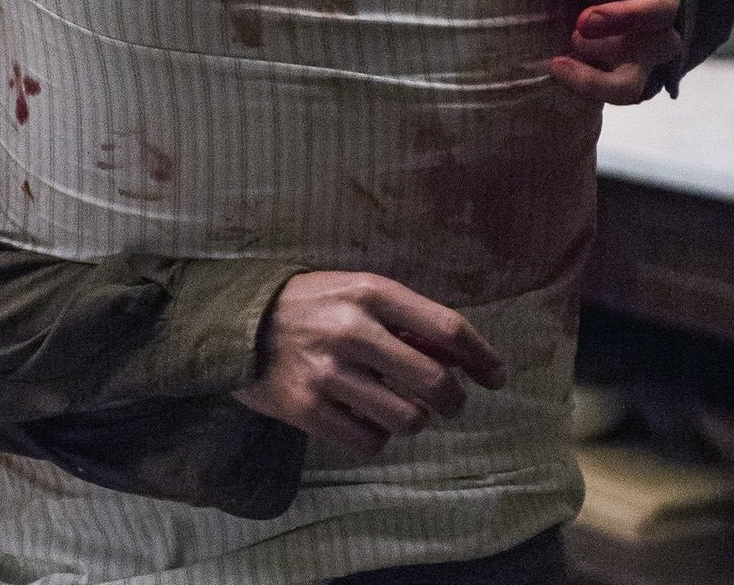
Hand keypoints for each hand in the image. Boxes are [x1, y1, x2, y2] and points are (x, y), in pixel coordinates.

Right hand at [233, 272, 505, 458]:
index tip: (496, 376)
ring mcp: (327, 371)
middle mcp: (352, 329)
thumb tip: (465, 359)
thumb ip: (407, 319)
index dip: (482, 357)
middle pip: (435, 382)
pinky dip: (376, 436)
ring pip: (408, 419)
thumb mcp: (357, 292)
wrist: (236, 321)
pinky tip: (363, 417)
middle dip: (453, 400)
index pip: (447, 328)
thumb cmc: (311, 304)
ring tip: (397, 406)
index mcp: (370, 292)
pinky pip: (369, 442)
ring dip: (413, 419)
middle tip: (447, 402)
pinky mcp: (305, 408)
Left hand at [550, 0, 687, 103]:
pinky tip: (561, 69)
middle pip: (662, 12)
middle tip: (582, 22)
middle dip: (623, 18)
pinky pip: (633, 87)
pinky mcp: (645, 62)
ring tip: (574, 40)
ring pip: (656, 53)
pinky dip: (598, 86)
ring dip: (613, 52)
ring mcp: (663, 30)